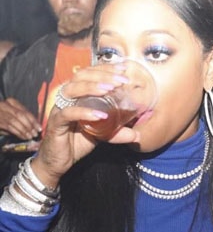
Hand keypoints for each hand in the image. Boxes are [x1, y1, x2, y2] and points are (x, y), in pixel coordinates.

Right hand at [0, 97, 40, 139]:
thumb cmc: (5, 115)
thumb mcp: (14, 113)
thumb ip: (24, 117)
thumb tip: (36, 126)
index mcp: (11, 101)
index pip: (25, 111)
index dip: (34, 120)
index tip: (40, 128)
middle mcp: (5, 105)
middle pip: (20, 115)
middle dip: (30, 125)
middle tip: (36, 133)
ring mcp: (0, 113)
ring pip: (15, 121)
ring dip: (24, 130)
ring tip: (31, 136)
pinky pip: (10, 127)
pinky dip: (18, 133)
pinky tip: (24, 137)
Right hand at [30, 64, 140, 188]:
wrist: (60, 162)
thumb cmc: (79, 142)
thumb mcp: (102, 135)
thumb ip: (117, 132)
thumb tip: (138, 135)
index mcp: (78, 96)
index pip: (90, 74)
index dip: (105, 69)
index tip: (123, 69)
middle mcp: (68, 98)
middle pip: (80, 76)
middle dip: (102, 74)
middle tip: (121, 80)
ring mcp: (60, 109)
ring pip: (71, 89)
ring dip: (92, 87)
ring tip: (110, 89)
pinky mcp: (55, 124)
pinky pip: (68, 114)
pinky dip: (84, 112)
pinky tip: (100, 115)